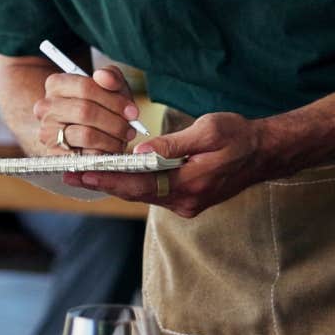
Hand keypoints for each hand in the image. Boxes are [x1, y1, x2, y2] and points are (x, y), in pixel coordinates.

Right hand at [32, 65, 141, 155]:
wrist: (79, 131)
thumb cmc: (99, 106)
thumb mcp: (108, 87)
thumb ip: (110, 76)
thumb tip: (104, 77)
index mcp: (56, 84)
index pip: (85, 87)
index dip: (114, 100)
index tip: (132, 111)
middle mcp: (46, 107)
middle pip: (85, 111)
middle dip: (115, 122)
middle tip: (130, 129)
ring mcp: (47, 132)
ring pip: (86, 135)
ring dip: (111, 140)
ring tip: (122, 140)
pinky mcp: (53, 154)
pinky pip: (84, 156)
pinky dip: (102, 154)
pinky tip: (109, 150)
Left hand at [64, 111, 276, 217]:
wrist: (265, 153)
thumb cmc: (239, 136)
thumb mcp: (208, 131)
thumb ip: (174, 143)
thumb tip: (141, 151)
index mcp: (190, 185)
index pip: (140, 185)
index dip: (109, 178)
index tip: (83, 172)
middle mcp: (185, 201)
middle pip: (135, 194)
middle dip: (102, 182)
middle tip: (69, 174)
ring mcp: (187, 203)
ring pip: (142, 195)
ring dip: (114, 183)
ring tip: (82, 174)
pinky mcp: (187, 199)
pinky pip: (153, 193)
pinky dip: (132, 183)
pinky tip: (114, 173)